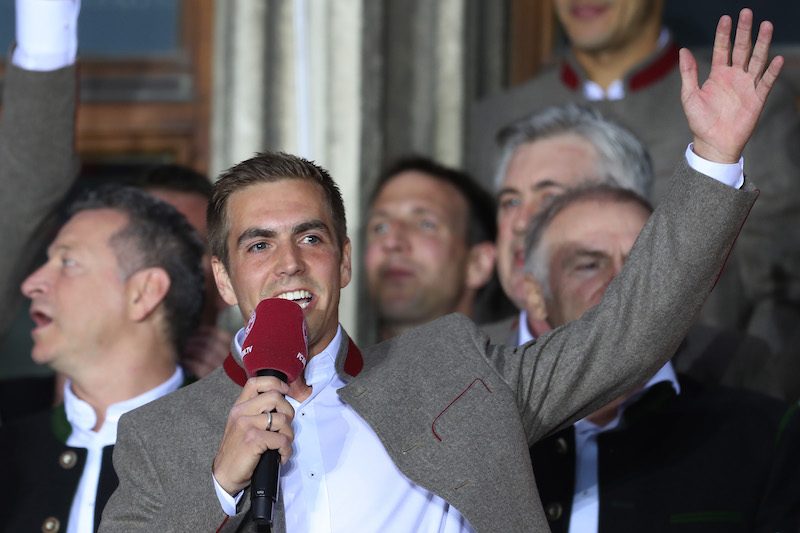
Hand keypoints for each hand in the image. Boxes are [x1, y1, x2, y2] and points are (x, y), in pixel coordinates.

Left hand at [180, 326, 231, 377]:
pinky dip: (189, 362)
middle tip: (189, 340)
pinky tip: (185, 361)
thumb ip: (227, 350)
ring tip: (186, 349)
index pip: (223, 337)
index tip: (200, 330)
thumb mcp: (234, 362)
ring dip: (192, 349)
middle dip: (197, 339)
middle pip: (211, 343)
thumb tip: (210, 335)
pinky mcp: (211, 381)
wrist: (234, 396)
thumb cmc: (231, 378)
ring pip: (204, 354)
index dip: (209, 331)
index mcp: (236, 354)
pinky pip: (198, 367)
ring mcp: (221, 370)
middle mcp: (230, 361)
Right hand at [212, 376, 294, 495]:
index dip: (276, 383)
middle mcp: (241, 412)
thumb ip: (256, 412)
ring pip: (282, 419)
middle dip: (289, 412)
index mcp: (239, 407)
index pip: (257, 382)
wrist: (224, 475)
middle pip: (275, 397)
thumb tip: (281, 405)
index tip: (286, 392)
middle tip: (285, 428)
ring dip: (289, 435)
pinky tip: (281, 456)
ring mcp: (246, 425)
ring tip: (283, 446)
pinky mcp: (253, 439)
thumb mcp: (242, 426)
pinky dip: (286, 450)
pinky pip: (282, 439)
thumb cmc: (238, 452)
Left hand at [679, 8, 783, 162]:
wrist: (713, 143)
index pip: (722, 48)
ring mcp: (747, 85)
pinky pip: (766, 82)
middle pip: (742, 49)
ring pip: (757, 60)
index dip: (724, 34)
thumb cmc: (699, 121)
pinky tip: (776, 59)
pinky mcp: (757, 98)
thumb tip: (683, 50)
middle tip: (747, 13)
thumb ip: (688, 73)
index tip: (726, 18)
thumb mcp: (689, 96)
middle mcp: (734, 76)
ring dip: (762, 43)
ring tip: (767, 26)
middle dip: (744, 31)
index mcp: (718, 74)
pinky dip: (772, 71)